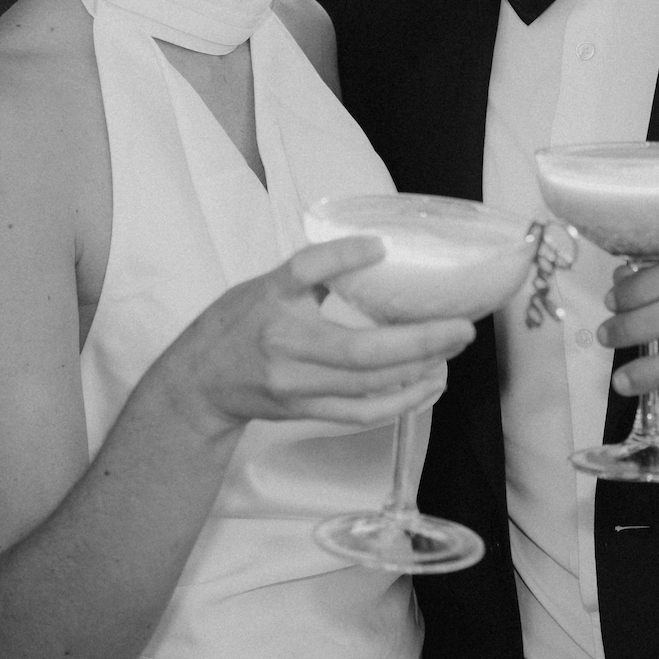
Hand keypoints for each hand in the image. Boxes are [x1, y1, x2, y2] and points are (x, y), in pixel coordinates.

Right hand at [178, 236, 474, 431]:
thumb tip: (374, 249)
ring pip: (365, 386)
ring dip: (416, 373)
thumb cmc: (235, 326)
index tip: (379, 246)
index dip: (343, 257)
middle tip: (460, 328)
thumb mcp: (265, 285)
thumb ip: (314, 271)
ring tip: (450, 353)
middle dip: (417, 341)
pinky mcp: (303, 410)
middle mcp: (283, 344)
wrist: (197, 385)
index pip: (305, 271)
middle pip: (357, 349)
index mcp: (270, 299)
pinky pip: (358, 413)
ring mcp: (294, 384)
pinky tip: (425, 386)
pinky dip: (397, 403)